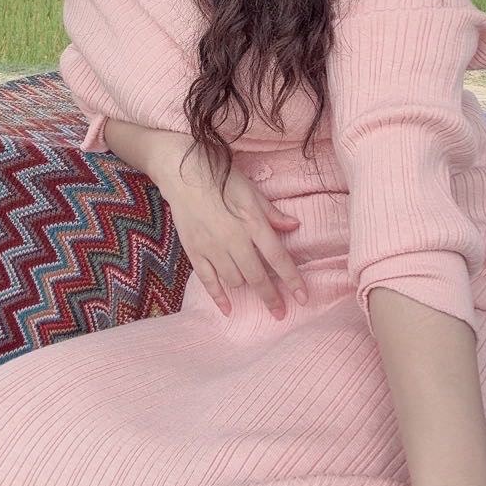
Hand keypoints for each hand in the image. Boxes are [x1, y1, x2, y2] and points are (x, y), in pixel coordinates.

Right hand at [157, 139, 307, 318]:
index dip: (292, 279)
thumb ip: (271, 211)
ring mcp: (211, 247)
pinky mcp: (194, 251)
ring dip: (247, 288)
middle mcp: (233, 239)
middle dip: (271, 296)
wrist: (181, 172)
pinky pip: (208, 280)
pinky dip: (218, 297)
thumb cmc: (220, 176)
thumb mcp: (250, 189)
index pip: (277, 257)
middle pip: (257, 276)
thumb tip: (294, 225)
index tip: (303, 298)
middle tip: (281, 312)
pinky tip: (228, 309)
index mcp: (251, 222)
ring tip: (256, 292)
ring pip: (234, 280)